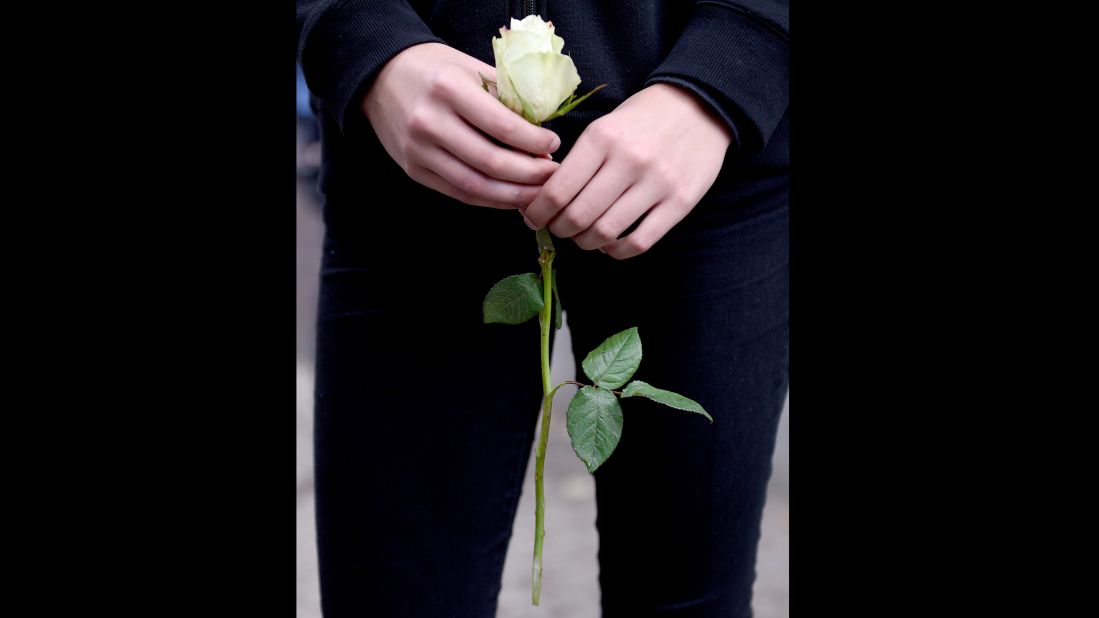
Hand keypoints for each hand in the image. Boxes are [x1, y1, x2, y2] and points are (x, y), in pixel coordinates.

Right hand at [362, 42, 561, 209]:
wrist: (380, 78)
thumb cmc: (434, 70)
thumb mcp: (470, 68)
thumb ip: (504, 96)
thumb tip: (542, 130)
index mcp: (449, 88)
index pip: (503, 126)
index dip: (534, 142)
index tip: (554, 144)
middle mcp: (430, 122)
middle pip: (491, 162)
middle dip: (530, 174)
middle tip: (553, 174)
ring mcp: (418, 150)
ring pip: (475, 186)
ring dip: (513, 194)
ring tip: (538, 192)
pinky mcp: (413, 170)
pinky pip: (458, 192)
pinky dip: (490, 199)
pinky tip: (510, 196)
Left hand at [522, 83, 732, 258]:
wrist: (701, 106)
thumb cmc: (644, 118)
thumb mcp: (605, 125)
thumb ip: (579, 160)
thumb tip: (547, 198)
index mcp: (602, 138)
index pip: (558, 190)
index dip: (538, 212)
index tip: (533, 217)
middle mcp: (628, 161)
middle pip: (578, 216)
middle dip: (559, 229)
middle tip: (558, 228)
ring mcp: (657, 184)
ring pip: (605, 233)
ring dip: (585, 242)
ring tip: (582, 236)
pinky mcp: (680, 203)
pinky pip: (639, 242)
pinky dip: (617, 251)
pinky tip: (610, 244)